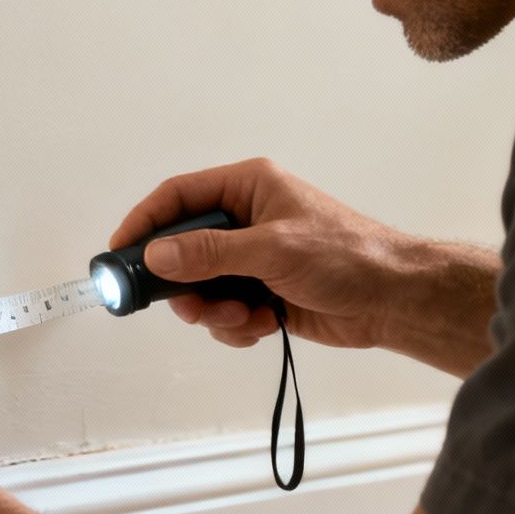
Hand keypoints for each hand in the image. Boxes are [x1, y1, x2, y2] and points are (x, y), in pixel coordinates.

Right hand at [110, 157, 456, 353]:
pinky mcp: (263, 294)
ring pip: (201, 286)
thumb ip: (209, 252)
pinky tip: (262, 326)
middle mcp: (246, 219)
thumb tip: (156, 255)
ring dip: (212, 310)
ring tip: (240, 318)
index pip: (179, 197)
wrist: (395, 300)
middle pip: (184, 248)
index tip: (119, 255)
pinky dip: (235, 325)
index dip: (145, 223)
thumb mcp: (272, 249)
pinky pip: (224, 312)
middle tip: (185, 307)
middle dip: (184, 283)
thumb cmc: (345, 257)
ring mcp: (254, 259)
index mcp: (248, 187)